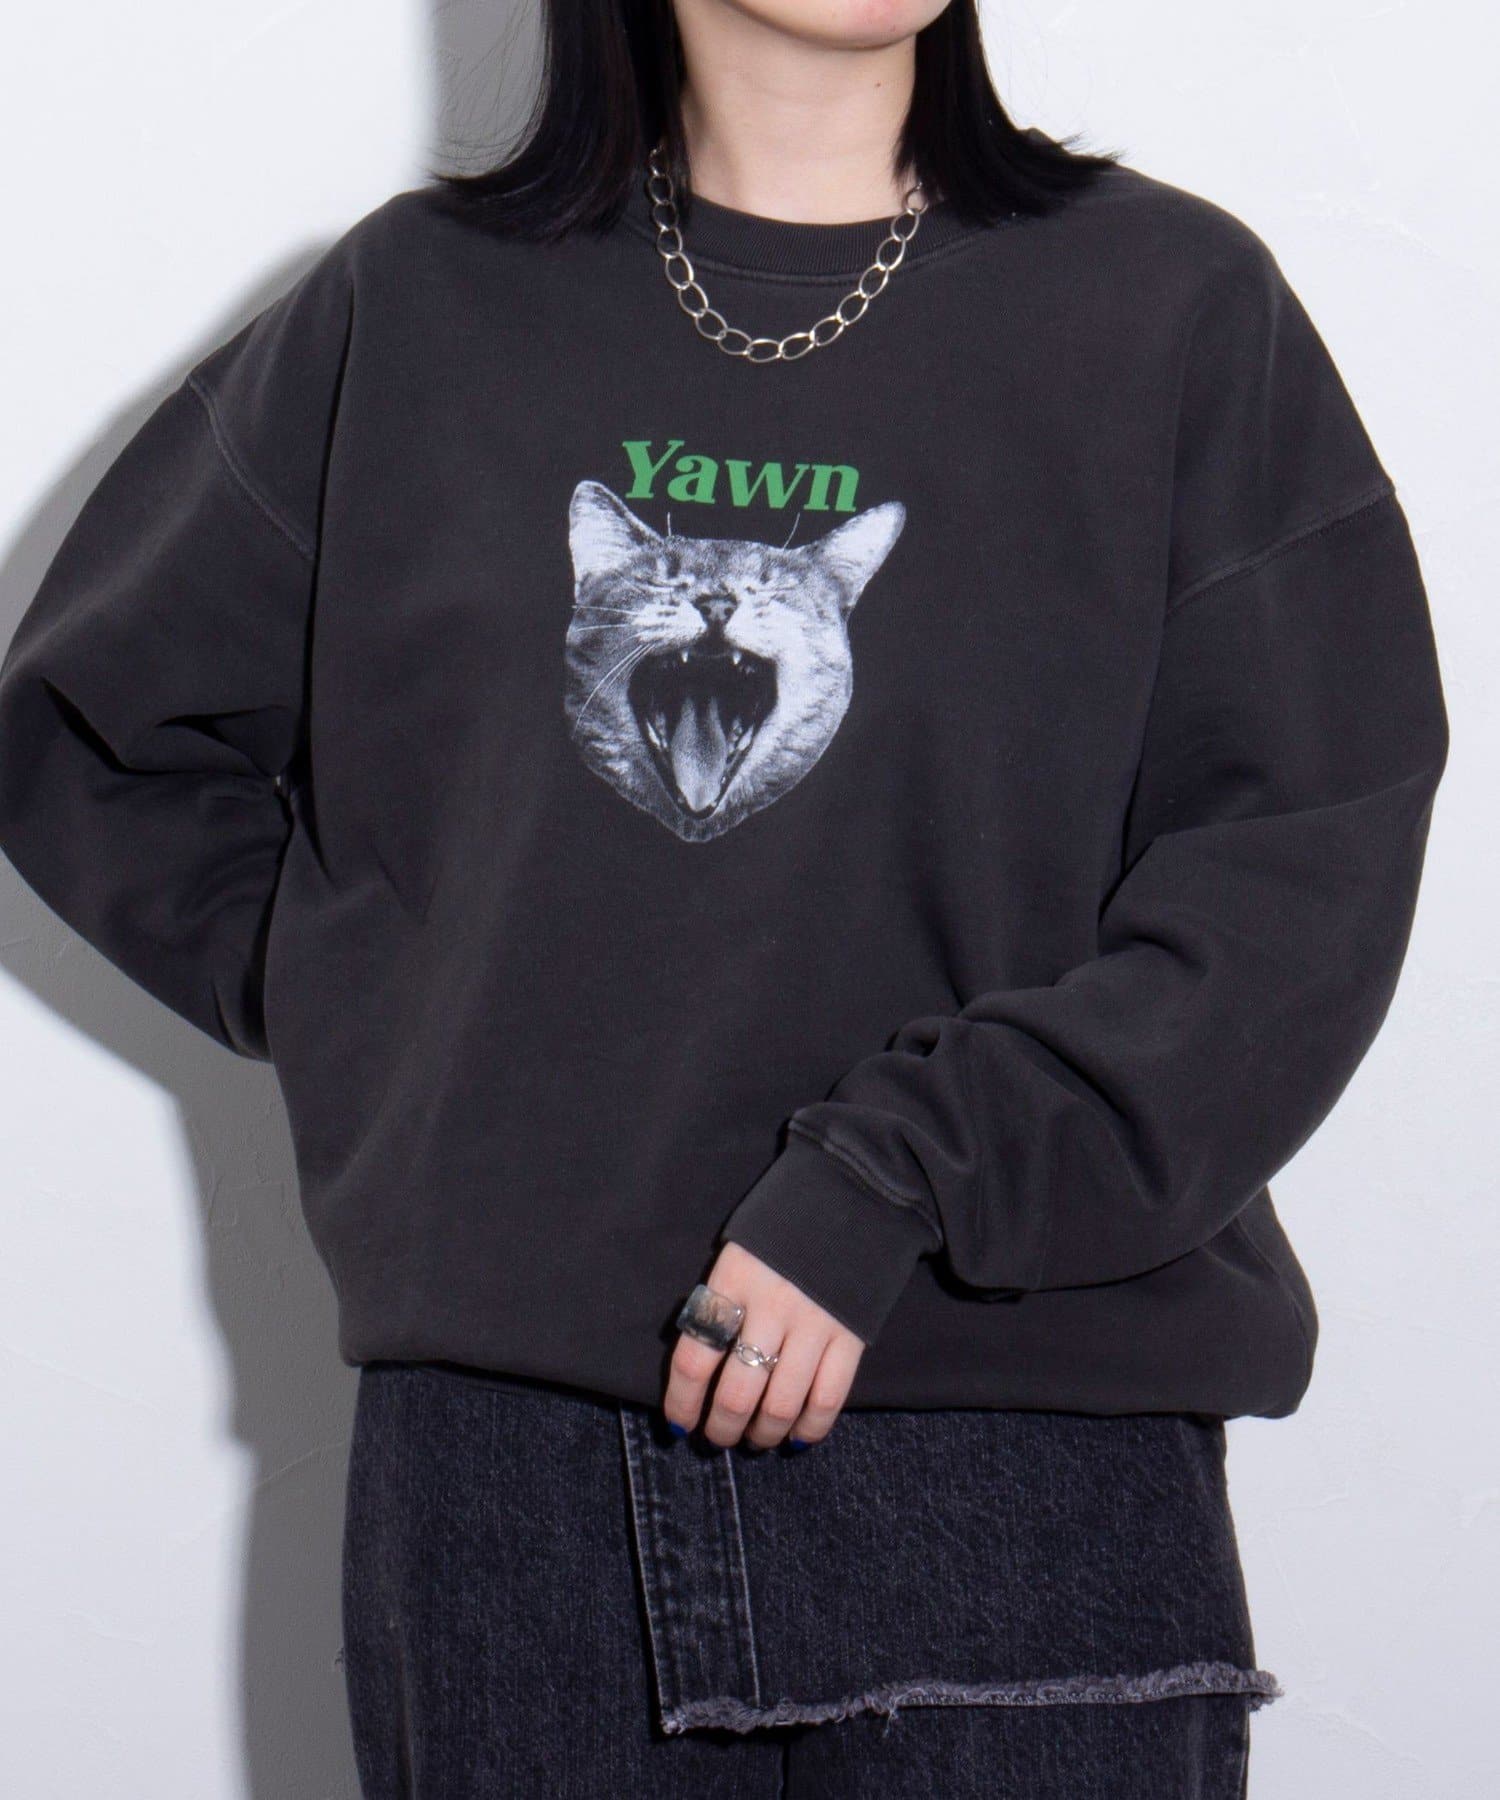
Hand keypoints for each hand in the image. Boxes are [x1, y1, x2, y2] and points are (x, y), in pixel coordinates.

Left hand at [663, 1240, 865, 1449]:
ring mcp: (815, 1323)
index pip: (695, 1357)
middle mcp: (771, 1306)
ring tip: (755, 1440)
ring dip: (763, 1434)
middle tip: (717, 1438)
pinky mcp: (851, 1335)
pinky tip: (795, 1436)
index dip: (681, 1401)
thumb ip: (721, 1301)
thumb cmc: (782, 1226)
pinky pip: (828, 1398)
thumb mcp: (738, 1250)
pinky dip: (810, 1427)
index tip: (677, 1423)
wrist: (852, 1193)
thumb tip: (700, 1367)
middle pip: (737, 1392)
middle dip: (721, 1428)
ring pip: (780, 1405)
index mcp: (733, 1280)